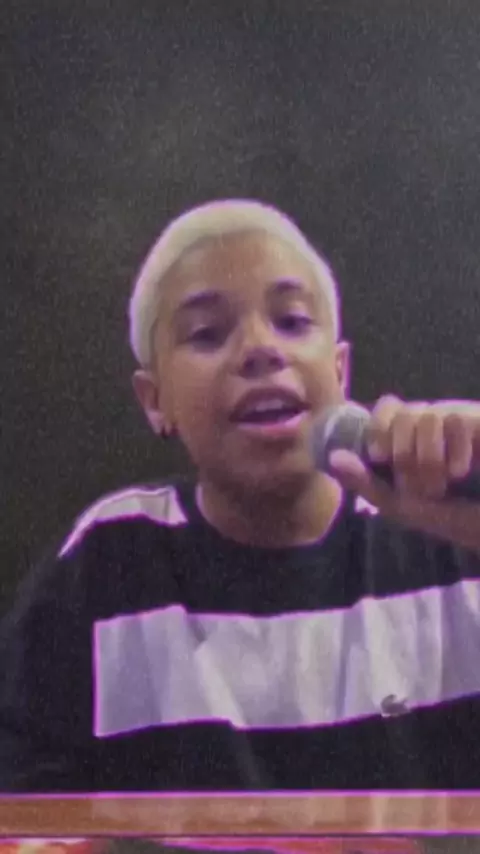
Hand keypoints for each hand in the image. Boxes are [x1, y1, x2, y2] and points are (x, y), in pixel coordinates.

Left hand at [328, 395, 479, 549]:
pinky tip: (463, 471)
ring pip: (424, 416)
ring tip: (445, 483)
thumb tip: (333, 457)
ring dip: (429, 459)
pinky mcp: (479, 423)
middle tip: (424, 487)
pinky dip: (455, 454)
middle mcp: (435, 425)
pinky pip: (455, 421)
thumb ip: (366, 483)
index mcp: (413, 439)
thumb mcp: (403, 505)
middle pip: (400, 415)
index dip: (377, 428)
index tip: (379, 457)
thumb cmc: (454, 517)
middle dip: (406, 458)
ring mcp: (460, 423)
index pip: (386, 407)